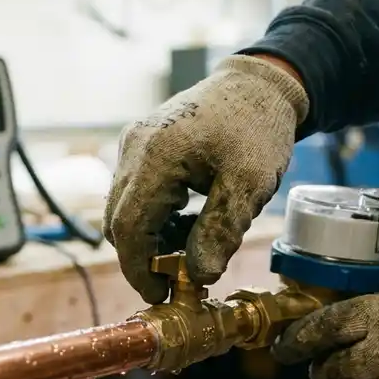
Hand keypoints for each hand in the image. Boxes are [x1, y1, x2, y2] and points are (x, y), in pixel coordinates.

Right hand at [104, 55, 307, 303]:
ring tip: (195, 247)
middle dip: (145, 257)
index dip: (139, 269)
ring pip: (124, 208)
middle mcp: (133, 148)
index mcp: (155, 156)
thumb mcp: (250, 184)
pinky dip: (156, 216)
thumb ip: (221, 231)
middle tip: (180, 280)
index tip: (162, 295)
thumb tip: (199, 276)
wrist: (259, 84)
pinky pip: (135, 192)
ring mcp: (134, 143)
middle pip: (119, 220)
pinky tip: (189, 222)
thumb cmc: (257, 129)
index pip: (128, 227)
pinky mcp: (141, 144)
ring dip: (152, 237)